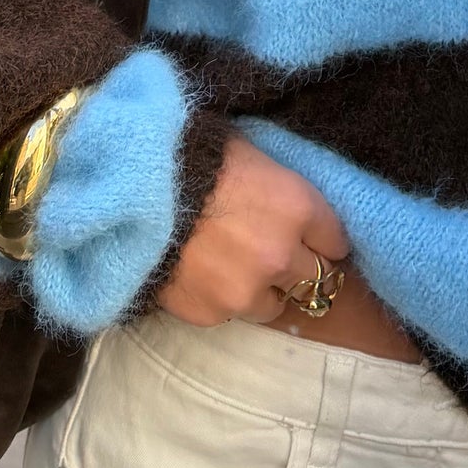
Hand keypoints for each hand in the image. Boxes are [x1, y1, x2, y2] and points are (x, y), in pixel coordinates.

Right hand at [157, 132, 349, 327]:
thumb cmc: (193, 157)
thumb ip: (278, 186)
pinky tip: (203, 273)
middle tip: (283, 256)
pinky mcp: (213, 313)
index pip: (336, 240)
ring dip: (265, 289)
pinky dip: (223, 297)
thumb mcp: (248, 154)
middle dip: (302, 267)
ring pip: (275, 305)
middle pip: (316, 279)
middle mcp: (281, 255)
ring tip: (238, 268)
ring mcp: (247, 290)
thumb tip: (288, 200)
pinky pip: (231, 313)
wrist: (130, 190)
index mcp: (297, 207)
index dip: (323, 237)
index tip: (314, 237)